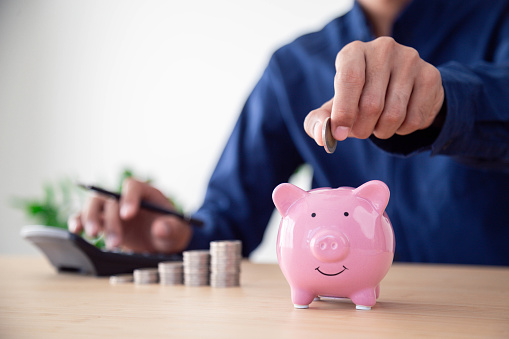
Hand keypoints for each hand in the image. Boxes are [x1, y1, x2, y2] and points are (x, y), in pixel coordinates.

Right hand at [68, 178, 191, 253]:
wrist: (163, 242)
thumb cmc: (172, 231)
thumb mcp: (178, 232)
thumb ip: (171, 229)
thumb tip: (160, 228)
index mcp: (146, 193)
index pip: (133, 187)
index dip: (129, 198)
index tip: (128, 215)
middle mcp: (126, 197)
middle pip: (109, 197)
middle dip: (108, 217)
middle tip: (113, 239)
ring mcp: (113, 209)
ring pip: (94, 205)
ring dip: (91, 220)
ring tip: (94, 236)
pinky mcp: (104, 221)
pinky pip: (86, 217)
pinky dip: (78, 222)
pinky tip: (76, 231)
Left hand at [304, 37, 443, 144]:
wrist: (398, 89)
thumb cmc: (358, 98)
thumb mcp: (334, 107)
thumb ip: (319, 121)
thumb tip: (320, 135)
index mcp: (353, 52)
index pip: (349, 80)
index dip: (343, 112)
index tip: (340, 133)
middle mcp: (382, 48)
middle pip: (371, 103)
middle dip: (362, 129)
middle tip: (360, 131)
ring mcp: (410, 59)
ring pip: (393, 114)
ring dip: (382, 131)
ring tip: (378, 124)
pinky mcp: (430, 75)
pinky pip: (414, 119)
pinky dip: (402, 130)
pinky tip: (399, 119)